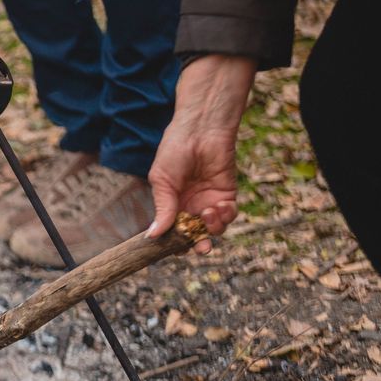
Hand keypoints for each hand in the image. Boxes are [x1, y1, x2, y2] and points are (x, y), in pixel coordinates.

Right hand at [147, 54, 256, 250]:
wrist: (200, 130)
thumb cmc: (174, 151)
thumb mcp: (162, 181)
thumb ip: (163, 209)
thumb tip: (152, 236)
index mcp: (171, 205)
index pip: (172, 232)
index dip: (173, 243)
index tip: (173, 250)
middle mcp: (190, 207)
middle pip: (194, 236)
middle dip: (198, 245)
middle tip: (200, 248)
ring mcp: (209, 202)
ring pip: (213, 230)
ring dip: (212, 229)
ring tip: (207, 215)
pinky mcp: (227, 195)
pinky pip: (228, 215)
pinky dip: (225, 216)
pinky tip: (218, 207)